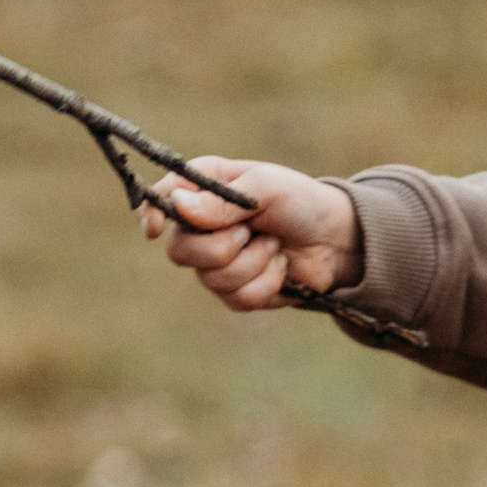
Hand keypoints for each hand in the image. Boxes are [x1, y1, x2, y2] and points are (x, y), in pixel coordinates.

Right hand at [140, 153, 360, 311]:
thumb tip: (179, 207)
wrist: (336, 239)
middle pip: (179, 252)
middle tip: (251, 232)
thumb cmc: (299, 201)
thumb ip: (222, 201)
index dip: (150, 213)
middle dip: (221, 247)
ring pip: (210, 279)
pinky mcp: (235, 292)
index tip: (153, 229)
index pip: (161, 199)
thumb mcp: (265, 188)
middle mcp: (202, 226)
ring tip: (273, 246)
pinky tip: (280, 267)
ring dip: (252, 264)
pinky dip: (265, 283)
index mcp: (204, 189)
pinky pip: (236, 299)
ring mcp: (215, 262)